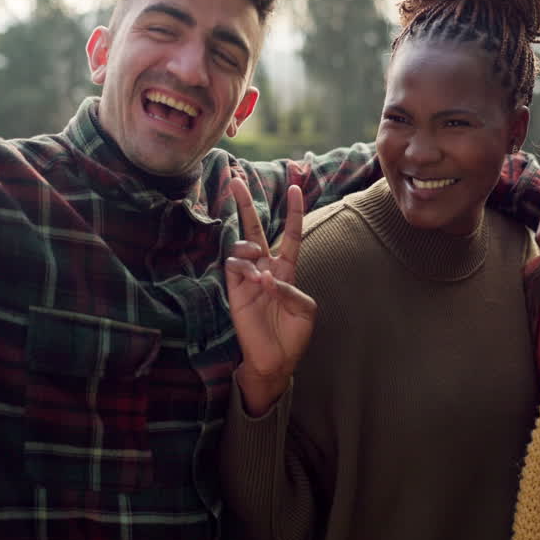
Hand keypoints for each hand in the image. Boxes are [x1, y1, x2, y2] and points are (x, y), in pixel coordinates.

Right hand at [226, 177, 314, 416]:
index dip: (293, 212)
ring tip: (260, 269)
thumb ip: (291, 289)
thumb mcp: (305, 310)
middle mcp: (266, 268)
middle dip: (246, 204)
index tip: (295, 188)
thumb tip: (269, 278)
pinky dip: (246, 267)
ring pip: (242, 245)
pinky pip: (234, 265)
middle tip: (236, 179)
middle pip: (255, 228)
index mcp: (287, 270)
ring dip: (251, 248)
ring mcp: (248, 277)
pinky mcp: (235, 289)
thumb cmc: (292, 335)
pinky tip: (256, 280)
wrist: (274, 360)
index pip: (290, 234)